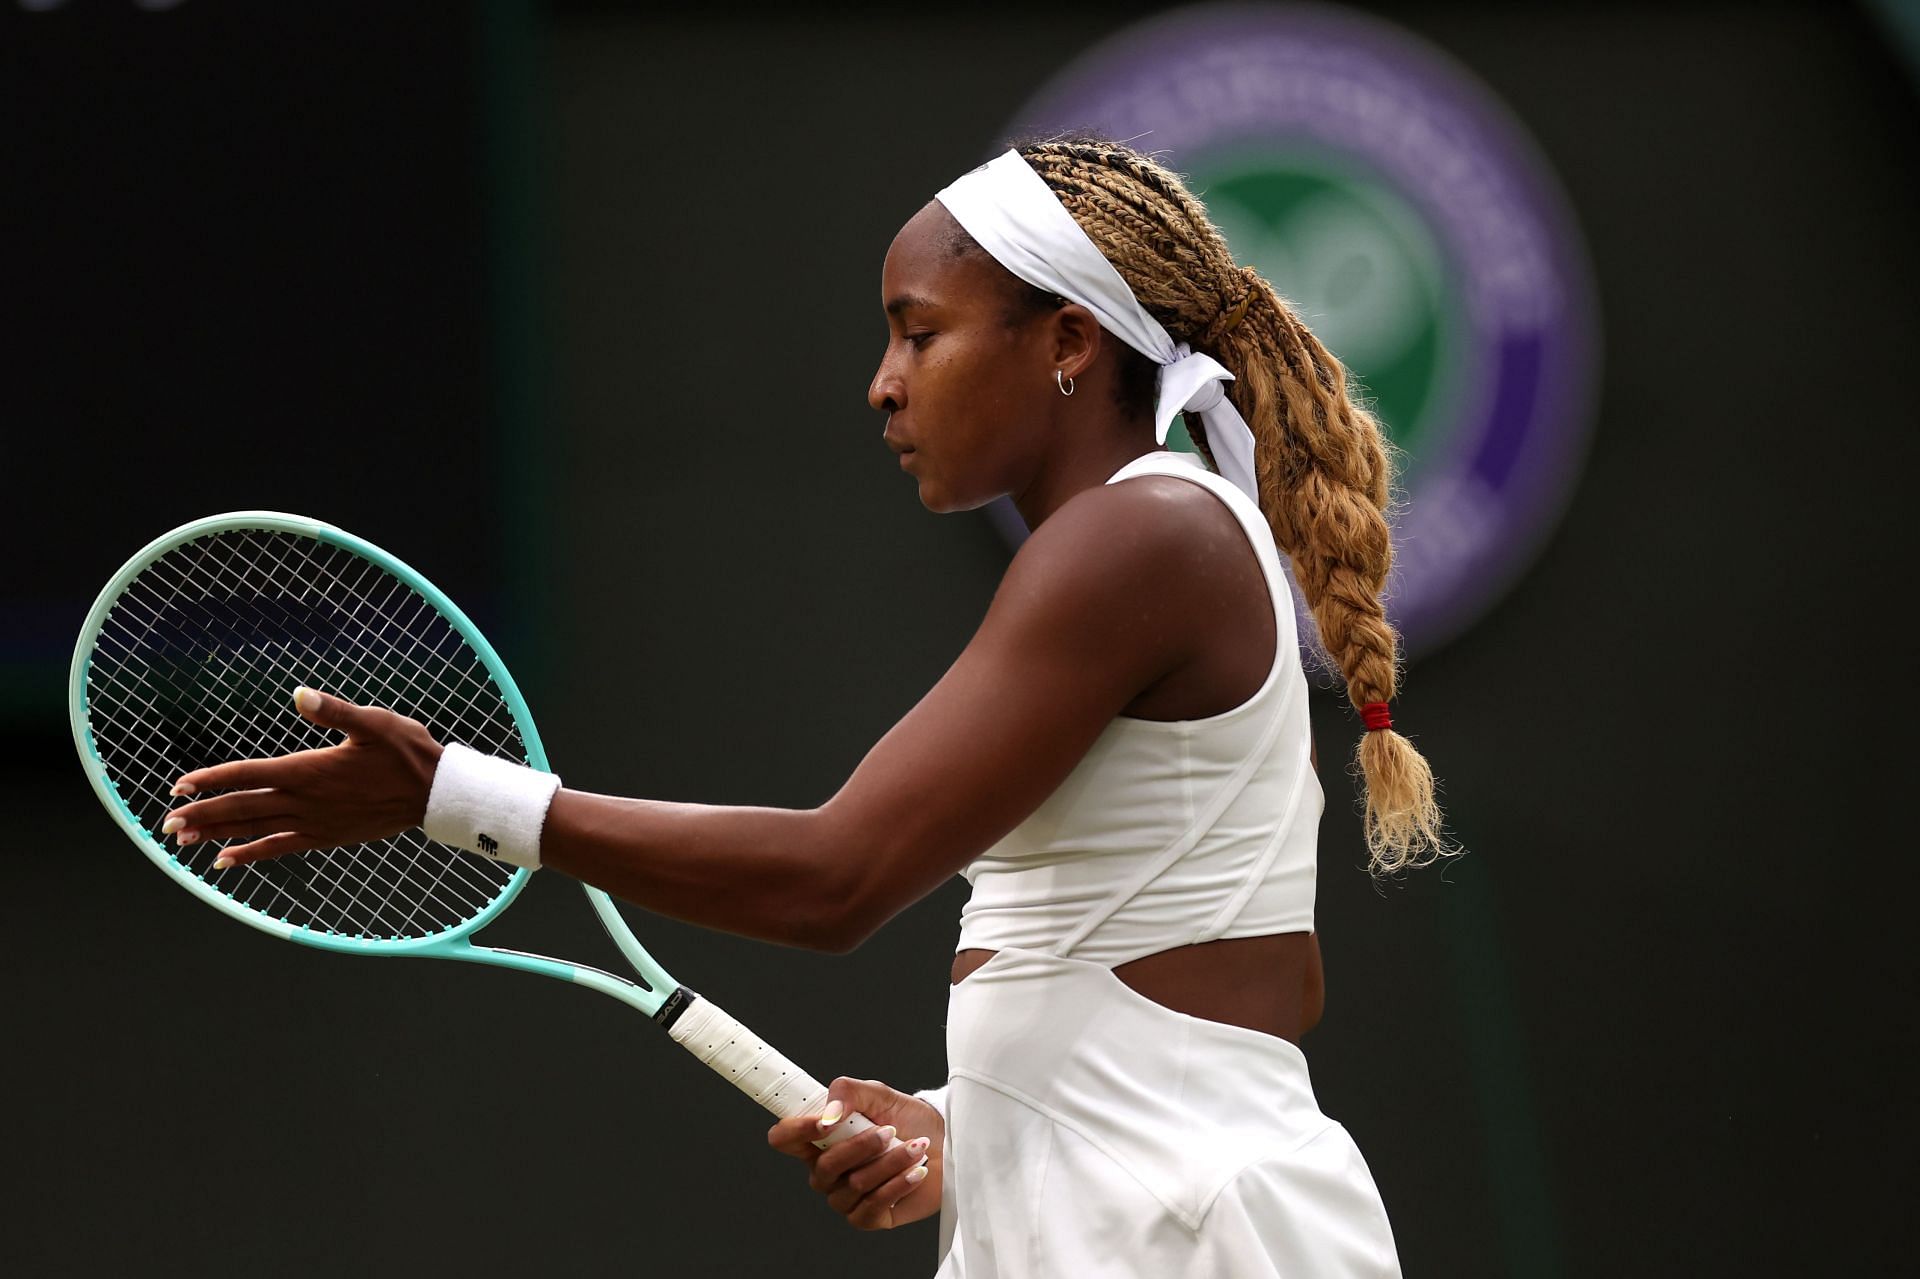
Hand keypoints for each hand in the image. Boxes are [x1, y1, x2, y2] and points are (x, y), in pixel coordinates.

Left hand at [162, 686, 443, 868]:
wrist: (434, 794)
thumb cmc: (407, 752)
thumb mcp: (374, 722)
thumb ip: (334, 711)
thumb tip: (299, 696)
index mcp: (310, 770)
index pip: (248, 775)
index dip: (211, 780)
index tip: (180, 784)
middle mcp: (305, 800)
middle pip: (242, 808)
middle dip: (202, 813)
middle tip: (167, 822)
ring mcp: (314, 822)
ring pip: (254, 830)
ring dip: (217, 834)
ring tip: (183, 840)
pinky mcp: (325, 837)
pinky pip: (279, 848)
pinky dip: (251, 854)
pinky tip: (226, 861)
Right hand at [768, 1077, 942, 1230]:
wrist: (945, 1142)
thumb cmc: (908, 1118)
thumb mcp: (878, 1094)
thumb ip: (848, 1092)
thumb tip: (828, 1114)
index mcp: (819, 1139)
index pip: (784, 1139)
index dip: (796, 1131)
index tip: (825, 1123)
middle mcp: (827, 1171)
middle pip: (823, 1167)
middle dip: (862, 1147)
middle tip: (890, 1131)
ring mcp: (845, 1196)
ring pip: (853, 1186)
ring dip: (889, 1163)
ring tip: (915, 1148)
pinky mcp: (868, 1216)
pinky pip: (871, 1208)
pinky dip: (897, 1186)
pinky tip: (916, 1171)